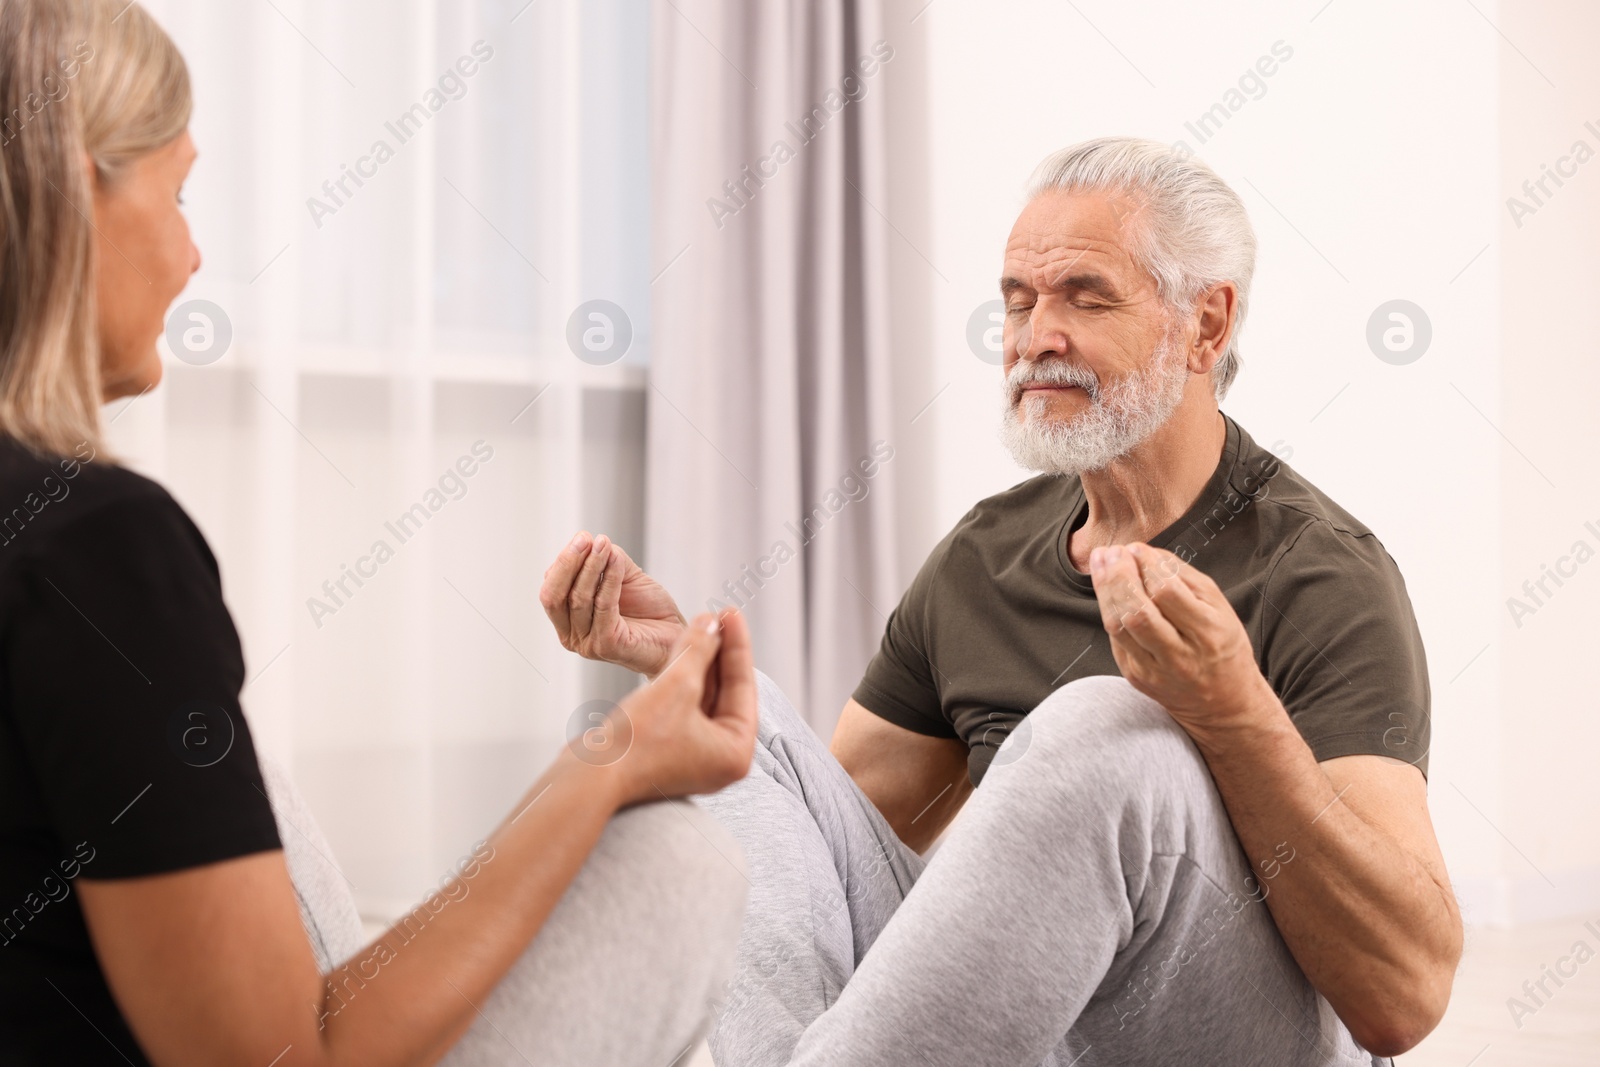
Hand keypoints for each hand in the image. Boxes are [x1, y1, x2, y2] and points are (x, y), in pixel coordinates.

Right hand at [540, 531, 686, 676]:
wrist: (676, 637)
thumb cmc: (649, 611)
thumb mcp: (624, 578)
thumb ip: (606, 561)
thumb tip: (594, 541)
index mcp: (568, 621)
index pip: (551, 589)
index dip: (563, 562)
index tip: (582, 537)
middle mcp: (572, 636)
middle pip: (555, 596)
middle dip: (567, 563)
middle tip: (584, 539)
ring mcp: (588, 643)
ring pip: (579, 599)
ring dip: (591, 566)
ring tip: (602, 544)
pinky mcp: (608, 645)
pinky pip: (604, 606)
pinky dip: (610, 579)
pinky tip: (617, 561)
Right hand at [601, 610, 758, 805]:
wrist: (588, 778)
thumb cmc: (636, 743)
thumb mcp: (677, 685)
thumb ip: (699, 650)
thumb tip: (711, 622)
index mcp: (736, 753)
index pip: (743, 687)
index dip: (737, 644)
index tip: (732, 612)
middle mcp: (721, 759)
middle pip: (726, 693)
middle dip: (719, 652)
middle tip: (716, 616)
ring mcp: (695, 757)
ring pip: (704, 698)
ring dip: (700, 662)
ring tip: (698, 625)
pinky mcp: (669, 752)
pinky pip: (684, 707)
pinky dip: (682, 679)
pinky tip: (679, 651)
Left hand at [1088, 542, 1277, 737]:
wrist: (1223, 702)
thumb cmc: (1222, 645)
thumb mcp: (1218, 606)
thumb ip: (1182, 576)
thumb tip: (1145, 552)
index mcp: (1208, 633)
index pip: (1168, 593)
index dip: (1146, 566)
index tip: (1136, 547)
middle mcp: (1180, 655)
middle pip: (1137, 611)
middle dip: (1119, 575)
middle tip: (1112, 551)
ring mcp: (1154, 670)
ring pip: (1118, 625)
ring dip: (1105, 589)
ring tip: (1102, 563)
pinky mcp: (1136, 676)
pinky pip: (1115, 638)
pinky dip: (1109, 609)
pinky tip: (1107, 589)